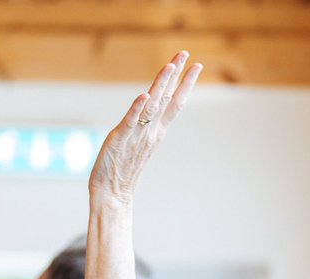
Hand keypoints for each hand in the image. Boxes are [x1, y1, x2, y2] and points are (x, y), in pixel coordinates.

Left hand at [88, 50, 202, 205]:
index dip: (185, 83)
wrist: (113, 193)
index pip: (175, 103)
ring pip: (152, 105)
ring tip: (170, 65)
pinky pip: (130, 121)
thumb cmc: (122, 171)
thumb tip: (148, 111)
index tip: (196, 66)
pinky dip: (137, 108)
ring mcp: (137, 135)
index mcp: (156, 131)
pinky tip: (144, 95)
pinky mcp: (120, 139)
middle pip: (168, 98)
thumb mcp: (138, 144)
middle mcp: (151, 131)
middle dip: (178, 75)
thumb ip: (144, 127)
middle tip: (187, 54)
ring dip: (161, 85)